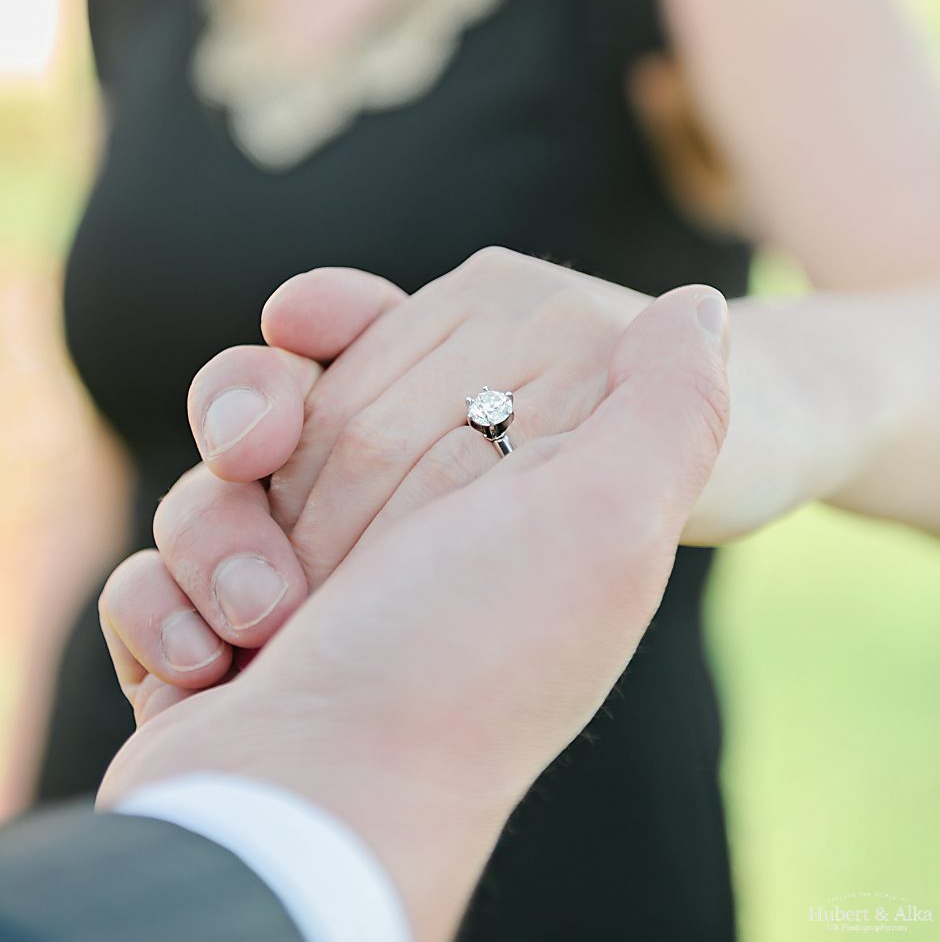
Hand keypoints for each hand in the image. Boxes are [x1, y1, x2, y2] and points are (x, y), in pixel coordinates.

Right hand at [99, 286, 730, 941]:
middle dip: (253, 418)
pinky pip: (152, 575)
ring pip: (208, 489)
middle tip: (258, 450)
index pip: (390, 361)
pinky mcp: (210, 649)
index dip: (340, 326)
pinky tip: (208, 664)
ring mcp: (290, 600)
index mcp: (472, 501)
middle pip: (282, 411)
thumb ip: (670, 405)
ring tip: (262, 617)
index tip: (309, 324)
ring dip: (215, 536)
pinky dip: (162, 609)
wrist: (321, 826)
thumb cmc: (462, 665)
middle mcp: (385, 547)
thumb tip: (699, 306)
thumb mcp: (606, 523)